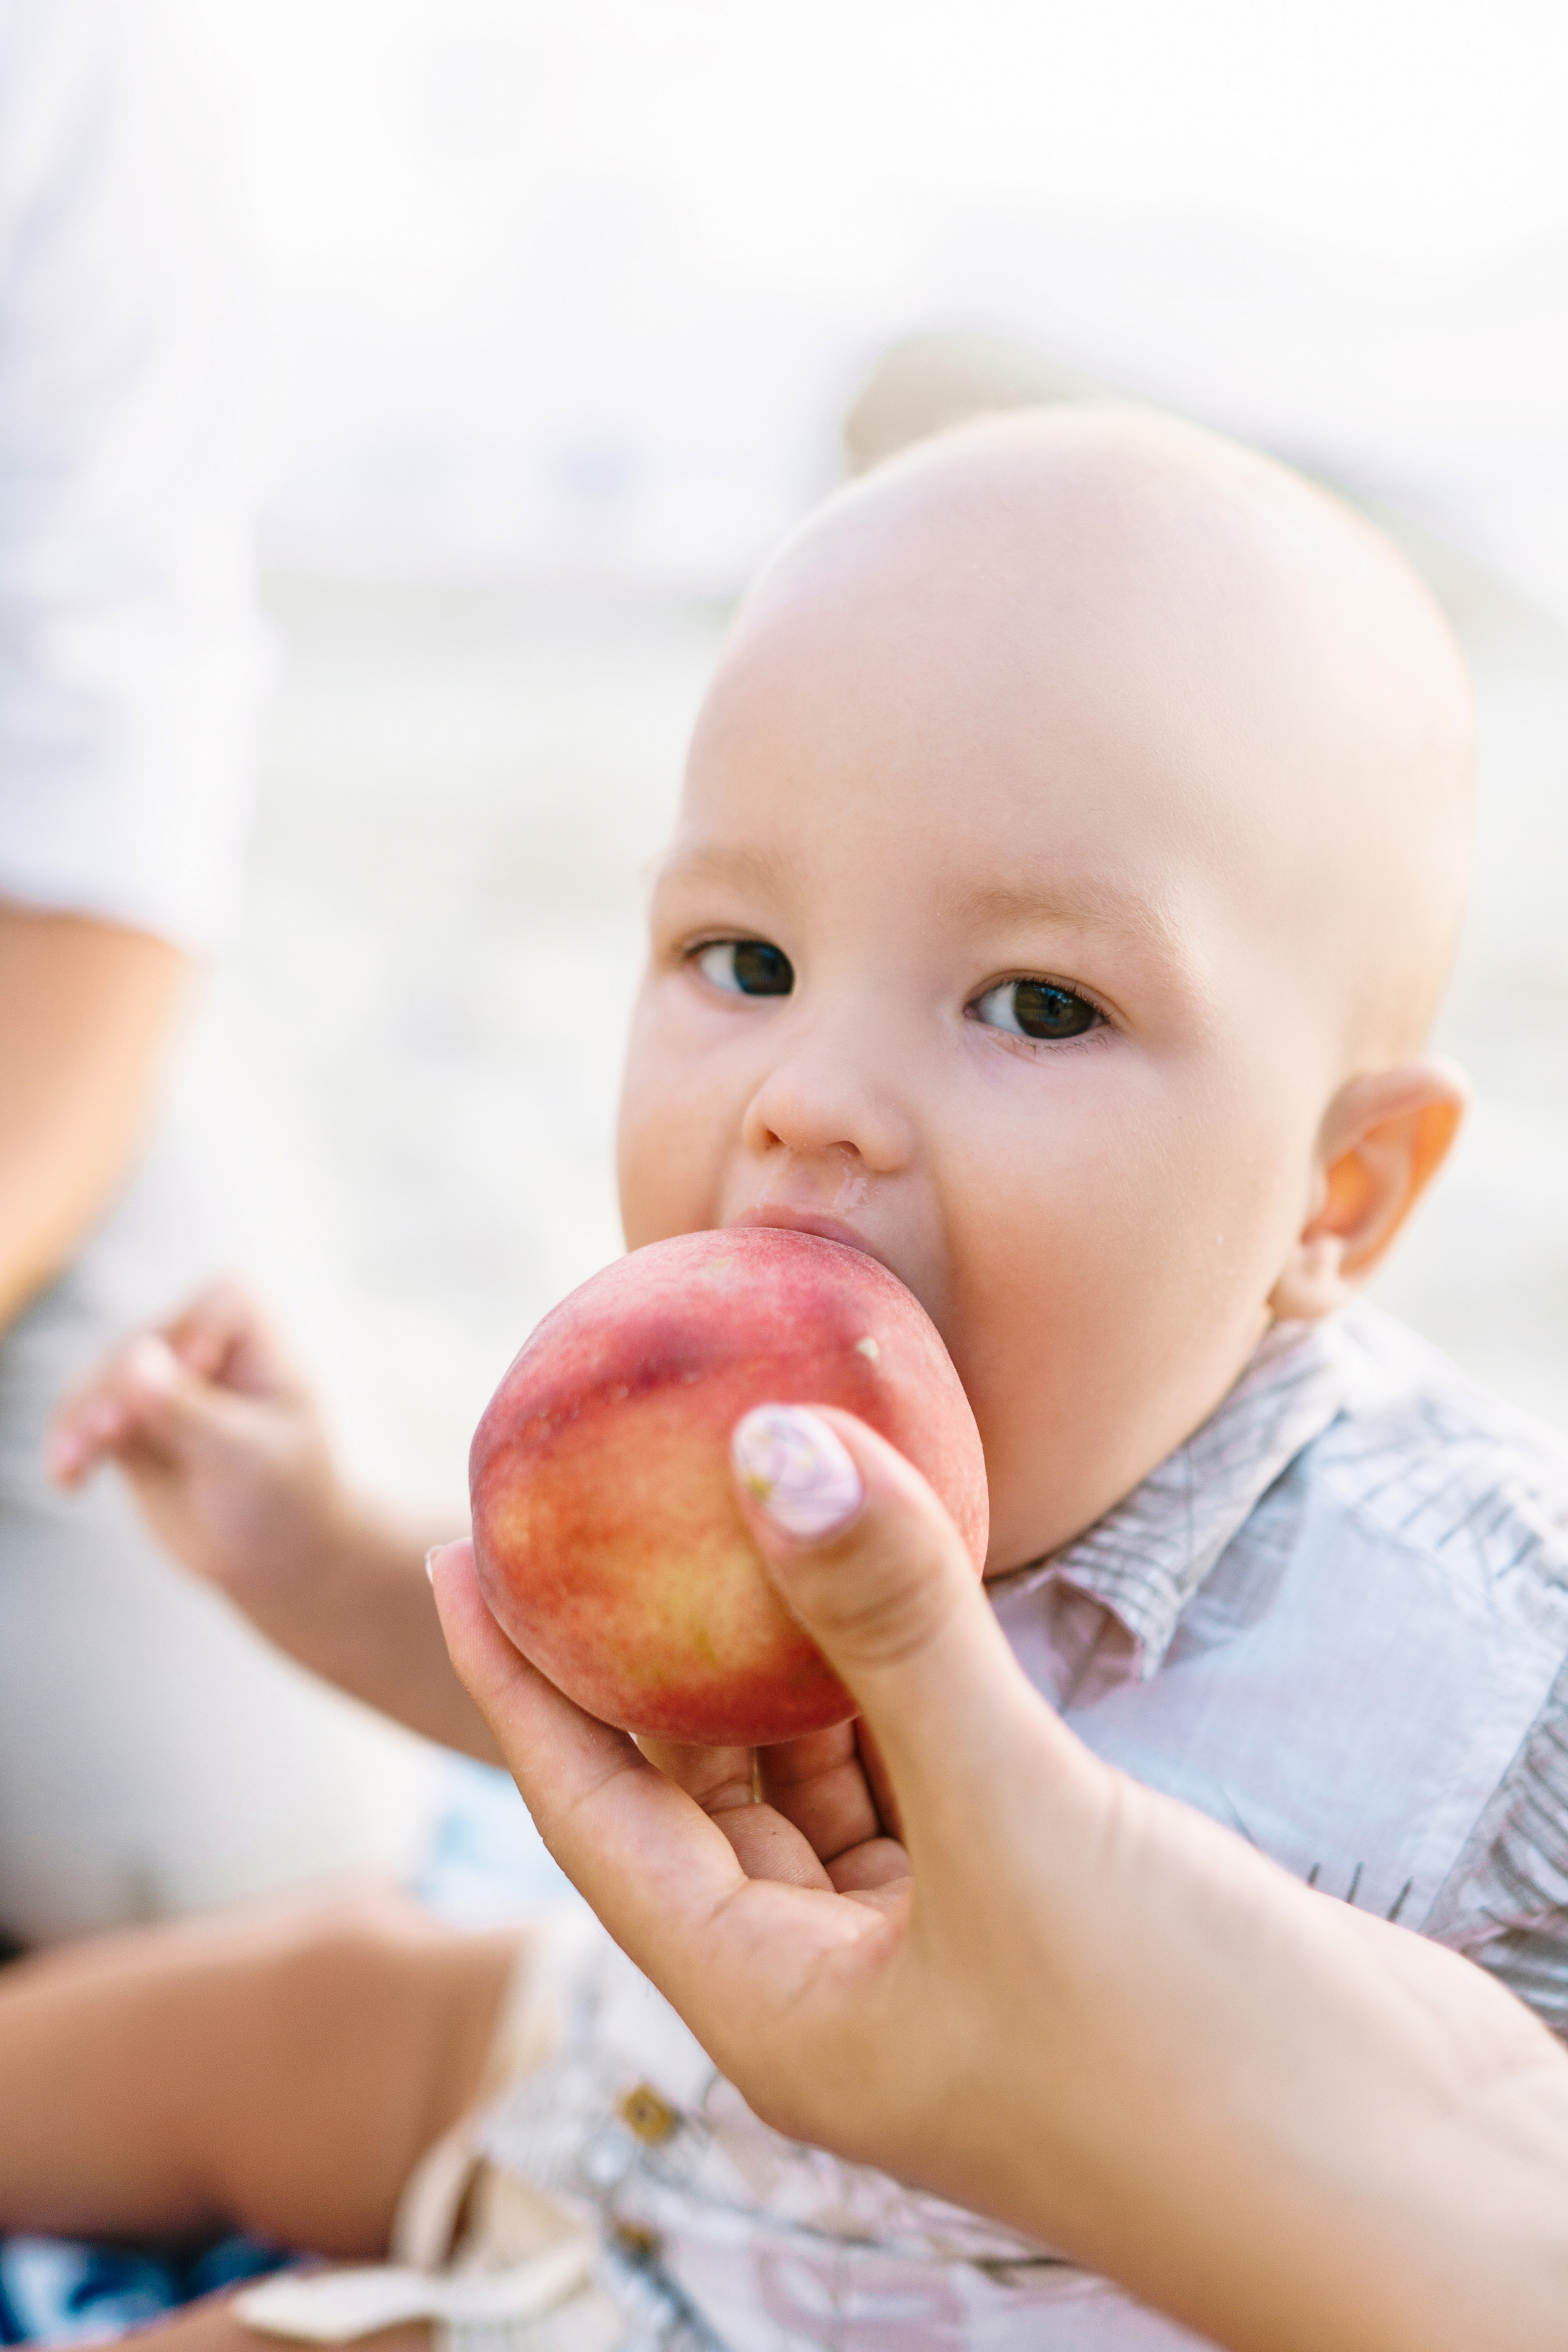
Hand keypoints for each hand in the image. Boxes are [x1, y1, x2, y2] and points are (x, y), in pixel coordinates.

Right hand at [48, 1282, 347, 1614]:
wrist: (276, 1557)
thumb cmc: (287, 1496)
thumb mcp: (248, 1456)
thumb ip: (192, 1411)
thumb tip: (134, 1363)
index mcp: (254, 1332)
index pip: (217, 1304)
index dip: (193, 1333)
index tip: (194, 1369)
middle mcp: (202, 1340)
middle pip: (140, 1342)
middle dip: (115, 1387)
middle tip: (107, 1431)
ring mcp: (157, 1381)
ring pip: (99, 1380)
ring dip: (78, 1419)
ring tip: (70, 1466)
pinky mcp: (127, 1420)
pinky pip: (81, 1418)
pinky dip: (69, 1443)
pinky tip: (67, 1479)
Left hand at [432, 1406, 1567, 2351]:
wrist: (1404, 2185)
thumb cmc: (1183, 2053)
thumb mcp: (1014, 1824)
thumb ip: (895, 1633)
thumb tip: (777, 1444)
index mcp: (775, 2011)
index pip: (595, 1818)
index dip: (520, 1683)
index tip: (462, 1548)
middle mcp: (837, 1985)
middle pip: (693, 1795)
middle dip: (639, 1656)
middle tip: (595, 1503)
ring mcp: (939, 1952)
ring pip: (814, 1780)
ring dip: (777, 1660)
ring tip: (734, 1513)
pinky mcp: (1036, 1907)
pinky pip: (924, 1770)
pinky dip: (896, 1678)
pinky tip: (888, 1581)